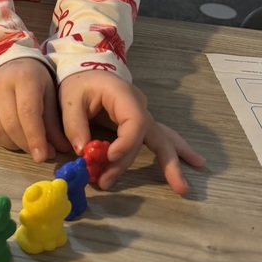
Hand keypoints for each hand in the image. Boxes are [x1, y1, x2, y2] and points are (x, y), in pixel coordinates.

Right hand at [0, 58, 69, 160]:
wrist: (12, 63)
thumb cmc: (36, 80)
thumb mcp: (50, 94)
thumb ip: (54, 123)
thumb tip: (60, 149)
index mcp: (24, 78)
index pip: (27, 112)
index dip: (35, 137)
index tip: (43, 156)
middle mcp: (1, 85)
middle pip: (10, 124)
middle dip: (26, 144)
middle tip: (41, 154)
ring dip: (11, 144)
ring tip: (25, 144)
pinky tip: (7, 138)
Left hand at [58, 71, 206, 193]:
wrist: (85, 72)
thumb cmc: (79, 83)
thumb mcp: (70, 99)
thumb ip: (74, 125)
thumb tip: (83, 153)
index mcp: (123, 95)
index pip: (134, 122)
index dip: (126, 143)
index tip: (109, 157)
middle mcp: (139, 106)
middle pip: (156, 135)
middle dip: (166, 162)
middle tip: (178, 189)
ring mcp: (141, 115)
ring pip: (162, 139)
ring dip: (172, 163)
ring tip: (184, 188)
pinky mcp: (138, 125)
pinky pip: (156, 140)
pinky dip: (169, 154)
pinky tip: (191, 163)